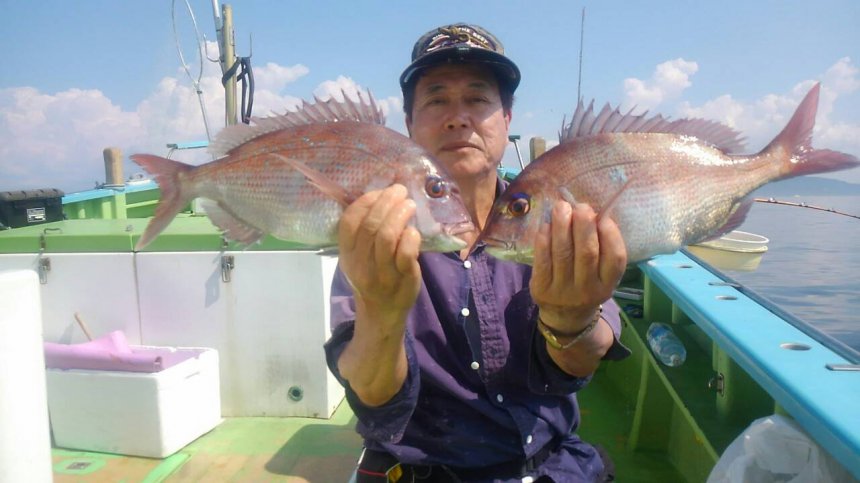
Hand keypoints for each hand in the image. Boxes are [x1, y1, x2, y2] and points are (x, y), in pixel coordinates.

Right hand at [337, 184, 422, 325]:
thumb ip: (365, 233)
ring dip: (400, 215)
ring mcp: (381, 273)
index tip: (380, 191)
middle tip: (400, 191)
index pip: (349, 222)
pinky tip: (414, 231)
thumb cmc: (373, 276)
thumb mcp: (359, 257)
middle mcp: (360, 263)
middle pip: (371, 226)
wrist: (381, 312)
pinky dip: (411, 237)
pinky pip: (405, 254)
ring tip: (410, 205)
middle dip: (387, 202)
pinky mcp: (402, 279)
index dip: (365, 201)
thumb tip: (383, 196)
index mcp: (347, 254)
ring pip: (387, 237)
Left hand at [530, 200, 626, 331]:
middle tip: (580, 206)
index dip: (611, 234)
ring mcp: (563, 291)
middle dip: (584, 224)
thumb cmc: (586, 285)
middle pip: (587, 252)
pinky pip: (542, 259)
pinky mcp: (542, 288)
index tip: (603, 216)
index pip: (615, 258)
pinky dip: (544, 239)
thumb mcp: (601, 275)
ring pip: (563, 252)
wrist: (565, 317)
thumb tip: (593, 213)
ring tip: (561, 206)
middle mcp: (588, 290)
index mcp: (608, 284)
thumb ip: (601, 249)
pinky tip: (546, 225)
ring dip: (562, 225)